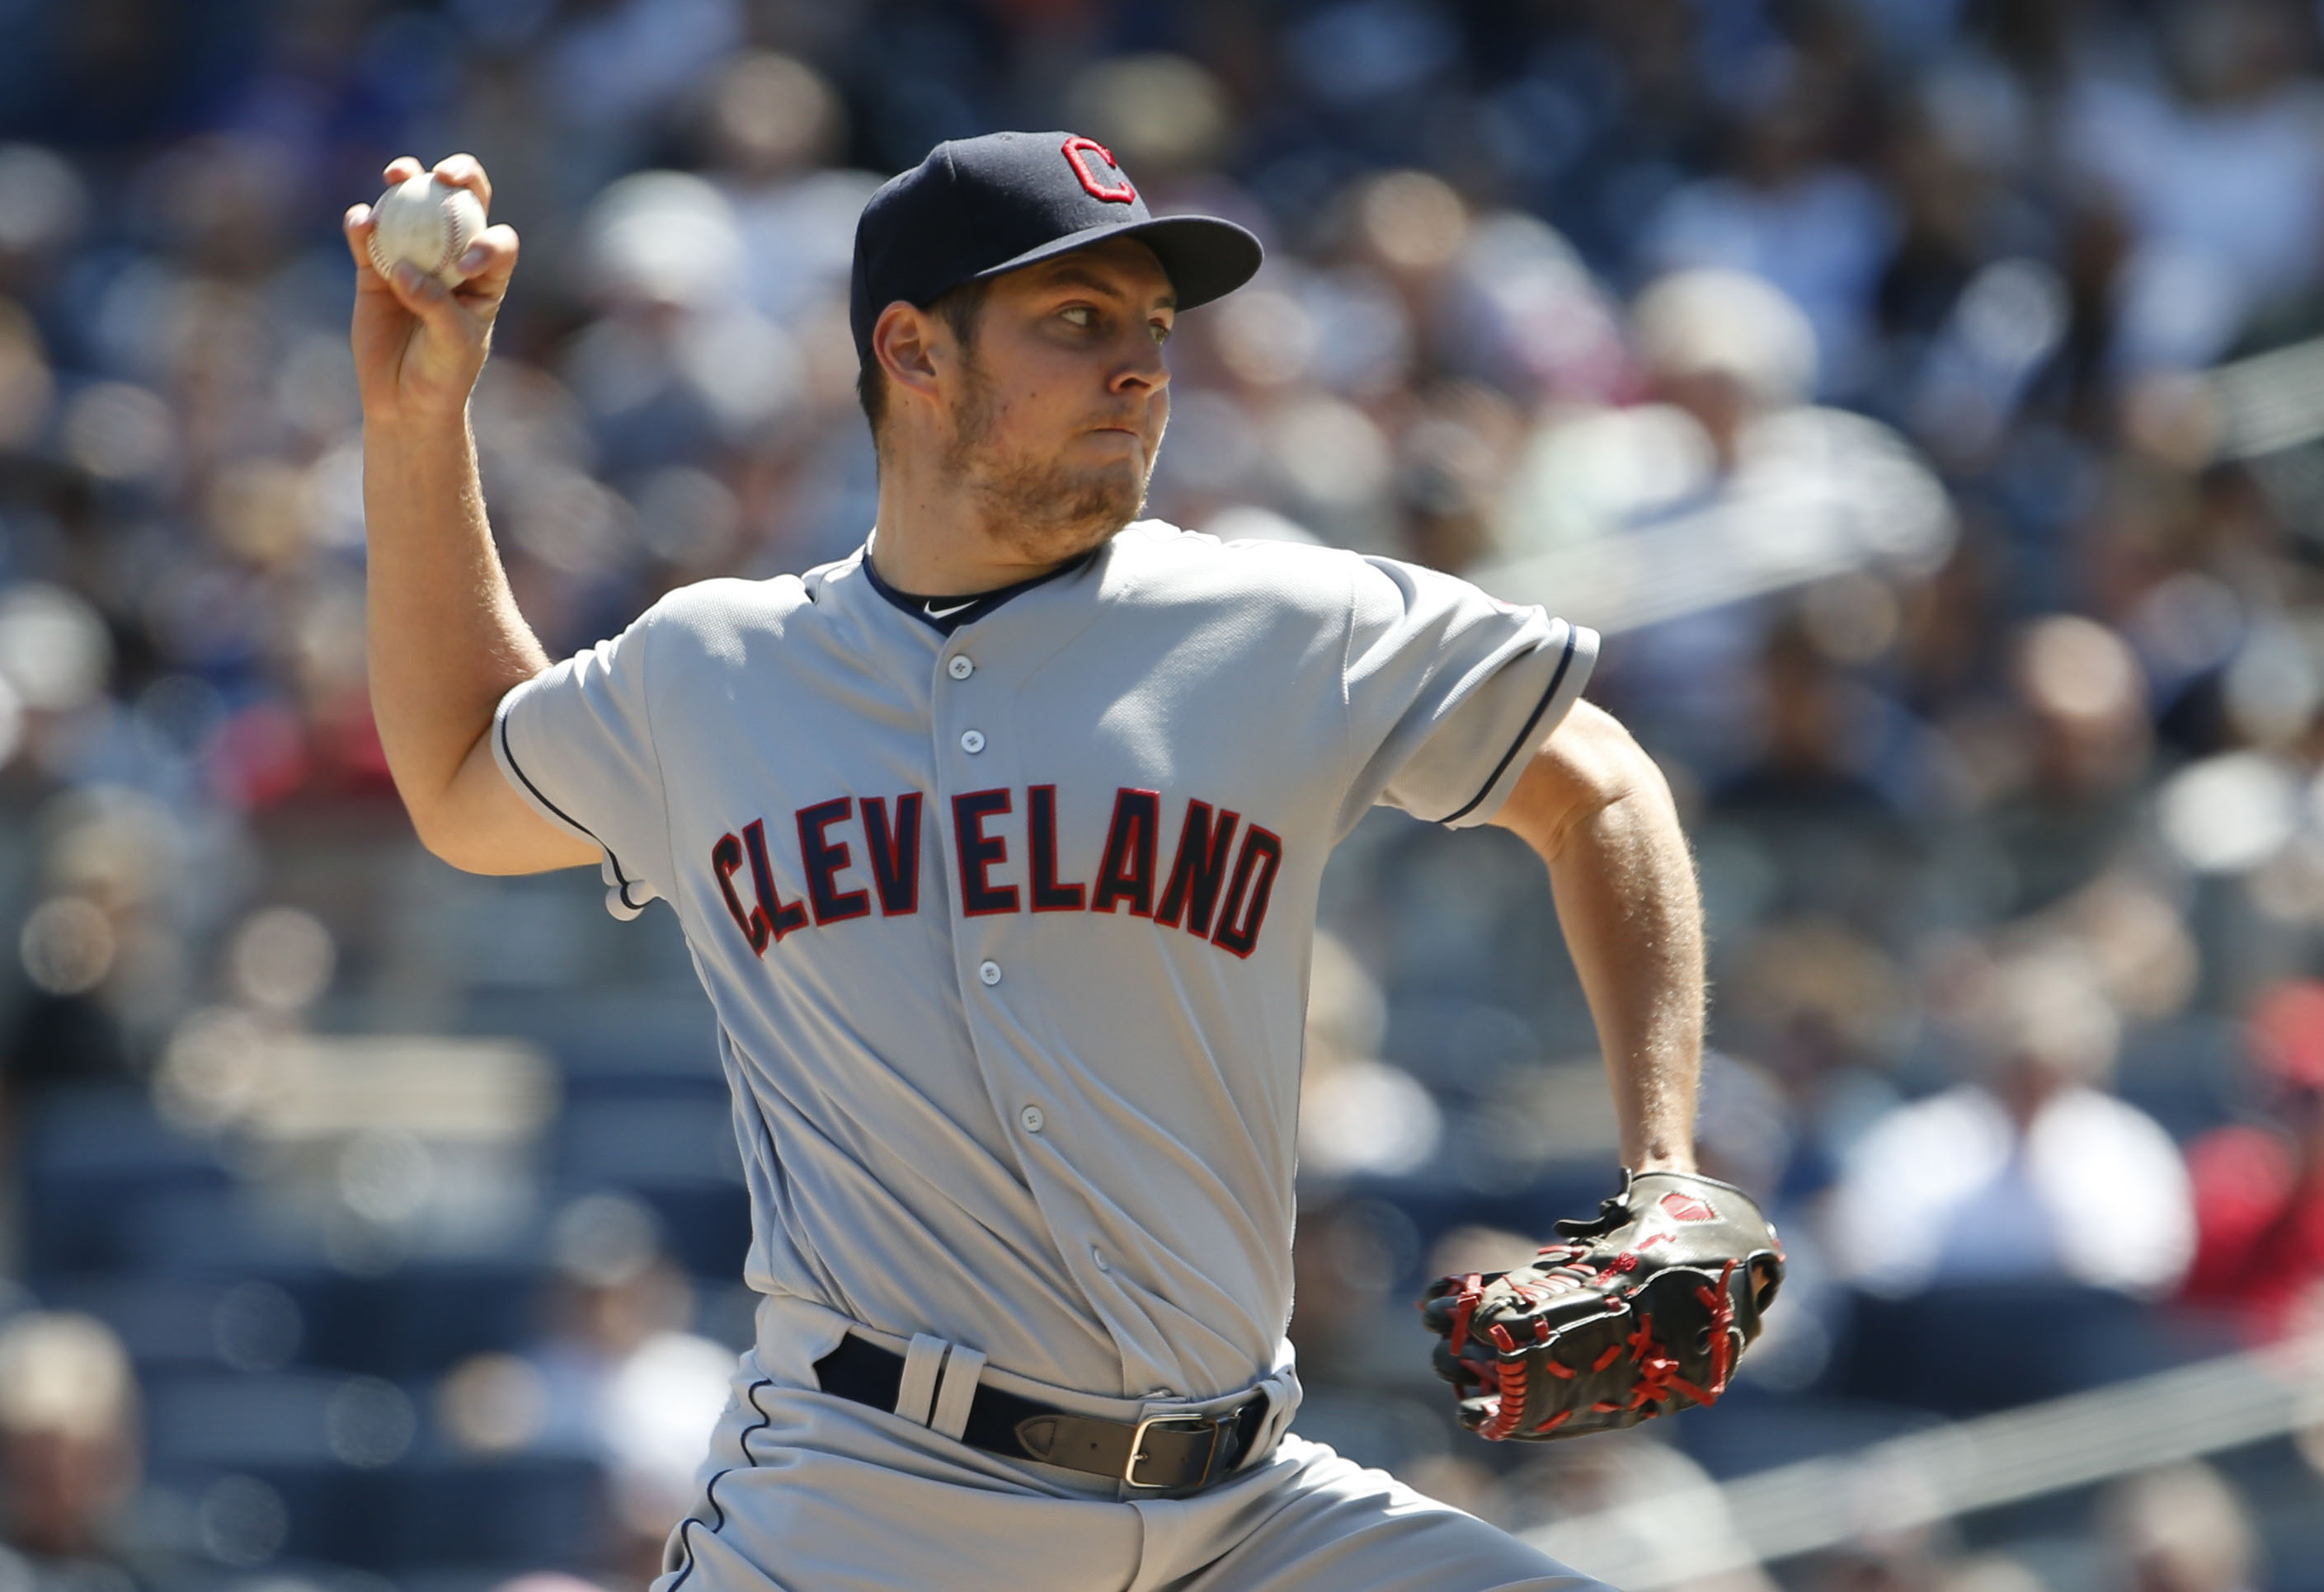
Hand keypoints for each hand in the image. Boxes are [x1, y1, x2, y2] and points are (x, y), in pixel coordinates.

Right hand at [343, 154, 519, 429]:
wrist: (404, 400)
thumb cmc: (443, 374)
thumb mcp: (452, 344)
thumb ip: (435, 304)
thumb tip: (403, 268)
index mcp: (487, 277)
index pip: (498, 241)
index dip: (489, 240)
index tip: (465, 265)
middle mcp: (452, 256)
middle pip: (462, 202)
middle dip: (461, 175)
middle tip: (443, 174)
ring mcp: (413, 256)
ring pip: (412, 206)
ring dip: (407, 180)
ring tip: (397, 176)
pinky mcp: (375, 268)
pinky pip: (368, 237)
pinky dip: (363, 223)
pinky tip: (361, 221)